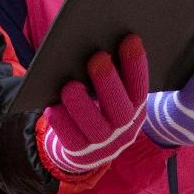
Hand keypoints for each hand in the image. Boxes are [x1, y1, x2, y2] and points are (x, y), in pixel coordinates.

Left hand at [40, 34, 148, 175]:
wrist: (83, 147)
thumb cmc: (96, 105)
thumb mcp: (109, 92)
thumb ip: (111, 73)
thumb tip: (97, 39)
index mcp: (136, 108)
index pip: (140, 87)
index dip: (137, 65)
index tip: (130, 39)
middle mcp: (124, 129)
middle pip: (120, 109)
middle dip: (109, 83)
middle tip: (98, 58)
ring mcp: (103, 144)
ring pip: (96, 127)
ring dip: (83, 105)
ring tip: (70, 85)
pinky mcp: (80, 154)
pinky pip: (72, 140)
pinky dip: (62, 123)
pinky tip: (53, 106)